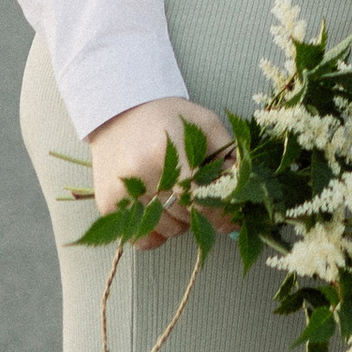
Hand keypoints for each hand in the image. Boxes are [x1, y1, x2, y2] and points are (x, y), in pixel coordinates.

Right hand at [84, 96, 224, 246]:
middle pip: (186, 216)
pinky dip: (157, 232)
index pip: (200, 198)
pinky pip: (144, 239)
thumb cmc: (167, 118)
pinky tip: (159, 209)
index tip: (232, 220)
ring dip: (181, 221)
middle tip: (203, 197)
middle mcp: (140, 174)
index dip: (220, 213)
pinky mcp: (108, 206)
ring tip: (176, 193)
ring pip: (167, 230)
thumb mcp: (204, 124)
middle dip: (202, 212)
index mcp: (166, 150)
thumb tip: (243, 193)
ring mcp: (121, 192)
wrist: (119, 112)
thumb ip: (228, 155)